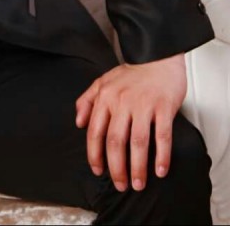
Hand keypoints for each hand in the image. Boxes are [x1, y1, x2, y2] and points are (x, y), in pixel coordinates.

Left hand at [75, 53, 185, 191]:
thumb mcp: (102, 81)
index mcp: (105, 97)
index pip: (95, 131)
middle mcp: (122, 102)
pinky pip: (162, 136)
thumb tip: (78, 122)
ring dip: (137, 167)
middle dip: (116, 167)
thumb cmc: (131, 73)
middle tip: (120, 184)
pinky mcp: (163, 108)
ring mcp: (143, 105)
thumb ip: (87, 100)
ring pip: (138, 142)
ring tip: (138, 183)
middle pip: (115, 141)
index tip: (98, 170)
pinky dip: (161, 156)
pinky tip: (160, 170)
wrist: (157, 57)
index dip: (95, 154)